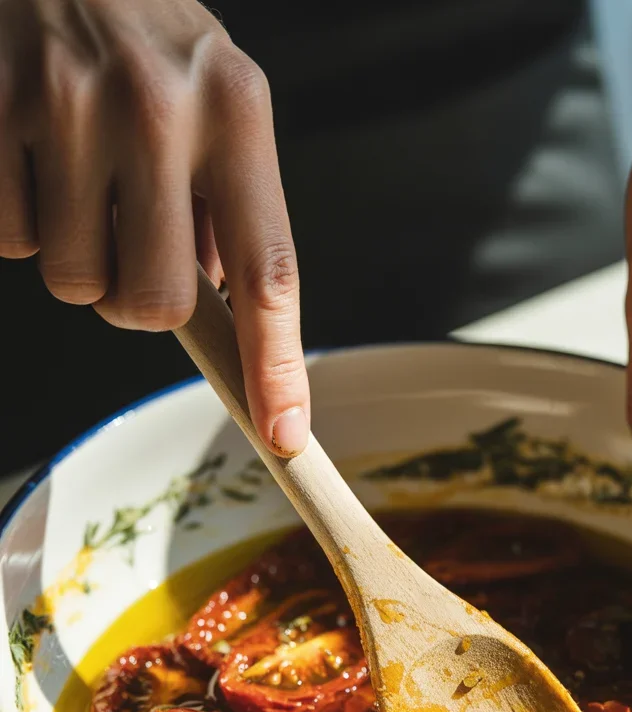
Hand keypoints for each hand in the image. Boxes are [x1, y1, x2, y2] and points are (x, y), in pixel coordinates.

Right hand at [0, 0, 308, 455]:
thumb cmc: (144, 30)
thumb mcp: (218, 94)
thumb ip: (234, 200)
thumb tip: (225, 301)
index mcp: (236, 112)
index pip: (269, 271)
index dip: (277, 364)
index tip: (285, 431)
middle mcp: (160, 110)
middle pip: (155, 304)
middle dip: (140, 301)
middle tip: (131, 243)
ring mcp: (71, 108)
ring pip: (76, 282)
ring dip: (78, 259)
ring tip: (80, 184)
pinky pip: (10, 240)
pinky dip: (20, 222)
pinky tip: (34, 161)